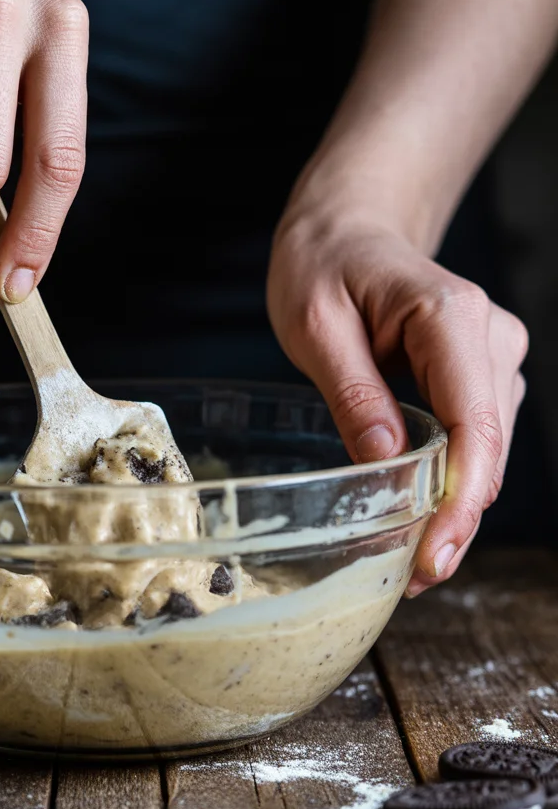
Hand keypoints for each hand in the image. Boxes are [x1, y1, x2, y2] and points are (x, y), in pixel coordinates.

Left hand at [267, 211, 527, 596]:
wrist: (347, 230)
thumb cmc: (323, 267)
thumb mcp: (315, 326)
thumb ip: (352, 392)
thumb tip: (388, 463)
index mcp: (450, 317)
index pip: (474, 423)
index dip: (460, 500)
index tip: (433, 554)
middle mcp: (490, 337)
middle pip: (489, 448)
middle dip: (455, 518)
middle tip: (410, 578)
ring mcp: (494, 356)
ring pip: (488, 452)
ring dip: (454, 507)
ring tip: (409, 558)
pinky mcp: (482, 375)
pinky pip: (475, 440)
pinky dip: (451, 481)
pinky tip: (420, 515)